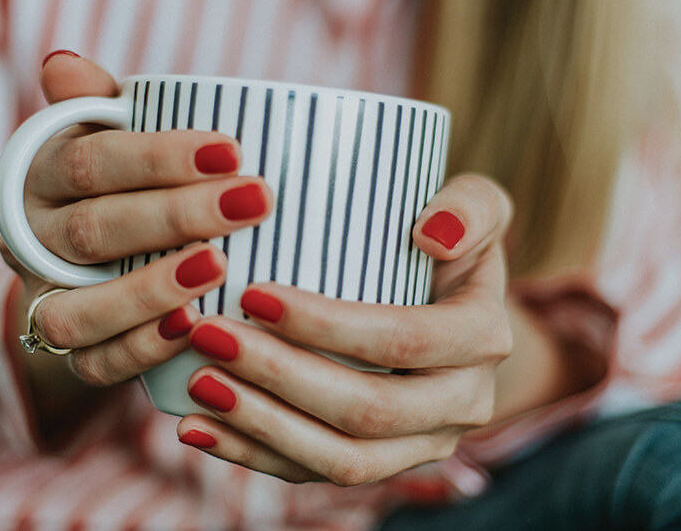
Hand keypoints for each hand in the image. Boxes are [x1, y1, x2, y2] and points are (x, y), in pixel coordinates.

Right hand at [0, 53, 271, 430]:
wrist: (88, 259)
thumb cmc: (119, 184)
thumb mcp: (107, 137)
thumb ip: (96, 106)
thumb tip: (66, 65)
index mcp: (41, 178)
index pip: (91, 162)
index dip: (158, 157)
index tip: (233, 150)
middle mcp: (34, 241)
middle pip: (94, 231)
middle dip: (176, 216)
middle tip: (252, 201)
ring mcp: (48, 300)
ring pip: (78, 309)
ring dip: (149, 289)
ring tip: (218, 267)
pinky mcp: (73, 352)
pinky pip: (93, 362)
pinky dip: (140, 349)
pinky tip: (192, 327)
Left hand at [175, 174, 513, 484]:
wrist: (450, 311)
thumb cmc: (445, 246)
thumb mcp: (476, 207)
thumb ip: (470, 205)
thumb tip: (432, 232)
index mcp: (482, 338)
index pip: (403, 340)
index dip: (327, 325)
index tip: (253, 294)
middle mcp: (463, 403)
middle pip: (369, 411)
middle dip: (281, 377)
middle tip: (210, 336)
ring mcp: (422, 443)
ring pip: (343, 460)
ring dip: (263, 426)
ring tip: (198, 385)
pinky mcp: (382, 464)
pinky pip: (317, 474)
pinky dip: (254, 455)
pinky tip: (199, 428)